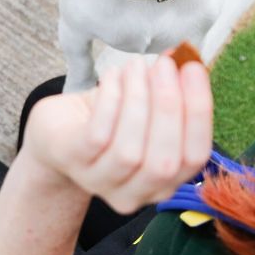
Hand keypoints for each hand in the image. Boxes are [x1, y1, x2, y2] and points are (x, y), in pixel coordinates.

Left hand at [20, 55, 212, 213]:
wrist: (56, 130)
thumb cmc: (106, 118)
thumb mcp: (143, 109)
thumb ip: (168, 94)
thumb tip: (185, 61)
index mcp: (165, 182)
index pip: (194, 157)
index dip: (199, 113)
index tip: (193, 69)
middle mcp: (136, 193)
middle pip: (164, 162)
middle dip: (168, 106)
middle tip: (165, 65)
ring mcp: (101, 182)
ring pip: (130, 151)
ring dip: (138, 99)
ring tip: (136, 65)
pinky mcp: (73, 162)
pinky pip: (97, 136)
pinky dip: (110, 101)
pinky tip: (112, 76)